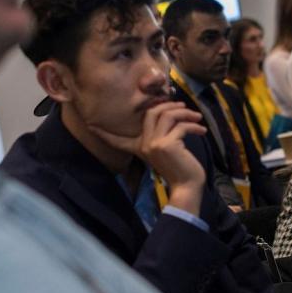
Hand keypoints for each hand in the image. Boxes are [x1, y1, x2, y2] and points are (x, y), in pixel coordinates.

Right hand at [88, 101, 207, 214]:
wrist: (187, 186)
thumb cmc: (179, 168)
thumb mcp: (166, 151)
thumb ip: (162, 135)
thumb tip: (170, 114)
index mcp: (140, 147)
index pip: (117, 139)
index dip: (104, 133)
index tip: (90, 125)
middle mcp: (144, 144)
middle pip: (152, 112)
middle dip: (170, 105)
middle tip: (184, 108)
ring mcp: (154, 144)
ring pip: (167, 115)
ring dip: (185, 113)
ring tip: (197, 117)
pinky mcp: (168, 145)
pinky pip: (180, 126)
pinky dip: (193, 125)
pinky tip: (201, 131)